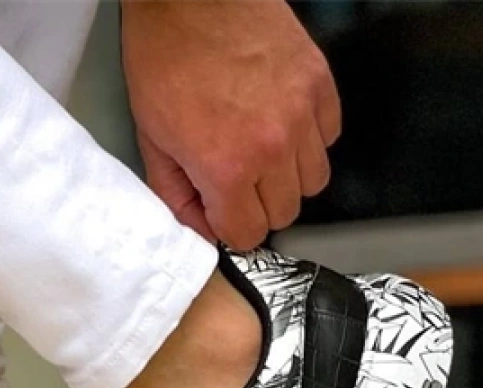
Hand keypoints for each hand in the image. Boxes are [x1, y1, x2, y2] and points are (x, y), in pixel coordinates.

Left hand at [122, 0, 341, 248]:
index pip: (248, 234)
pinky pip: (330, 135)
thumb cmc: (165, 56)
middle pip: (284, 212)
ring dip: (288, 177)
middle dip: (257, 205)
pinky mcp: (319, 80)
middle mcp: (273, 146)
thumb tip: (200, 226)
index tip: (219, 210)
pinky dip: (310, 139)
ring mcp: (302, 112)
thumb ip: (176, 195)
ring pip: (314, 180)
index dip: (229, 226)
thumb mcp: (152, 139)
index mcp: (227, 168)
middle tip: (236, 180)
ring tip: (261, 153)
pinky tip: (282, 124)